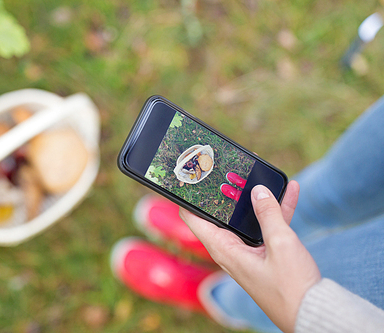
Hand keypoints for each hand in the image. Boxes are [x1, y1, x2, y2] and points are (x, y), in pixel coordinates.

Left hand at [180, 181, 320, 332]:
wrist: (313, 313)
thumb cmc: (292, 287)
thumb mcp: (281, 243)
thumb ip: (268, 213)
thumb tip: (258, 190)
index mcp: (224, 249)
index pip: (193, 219)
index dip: (187, 199)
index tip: (186, 179)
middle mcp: (231, 250)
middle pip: (220, 215)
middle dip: (224, 193)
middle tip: (225, 169)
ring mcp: (248, 252)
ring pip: (247, 218)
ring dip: (255, 198)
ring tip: (257, 173)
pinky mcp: (266, 254)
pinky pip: (266, 227)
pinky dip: (276, 210)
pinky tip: (290, 190)